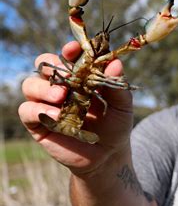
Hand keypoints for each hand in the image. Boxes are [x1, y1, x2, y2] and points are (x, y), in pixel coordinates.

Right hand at [18, 41, 133, 175]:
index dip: (70, 50)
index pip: (69, 56)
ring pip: (30, 85)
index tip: (74, 49)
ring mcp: (47, 103)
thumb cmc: (116, 126)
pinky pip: (27, 110)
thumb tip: (115, 62)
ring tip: (61, 97)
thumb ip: (118, 85)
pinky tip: (53, 115)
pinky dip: (37, 109)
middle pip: (44, 65)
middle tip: (66, 77)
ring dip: (43, 88)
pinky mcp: (38, 123)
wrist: (108, 155)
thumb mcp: (122, 106)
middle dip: (51, 67)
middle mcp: (61, 86)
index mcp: (81, 77)